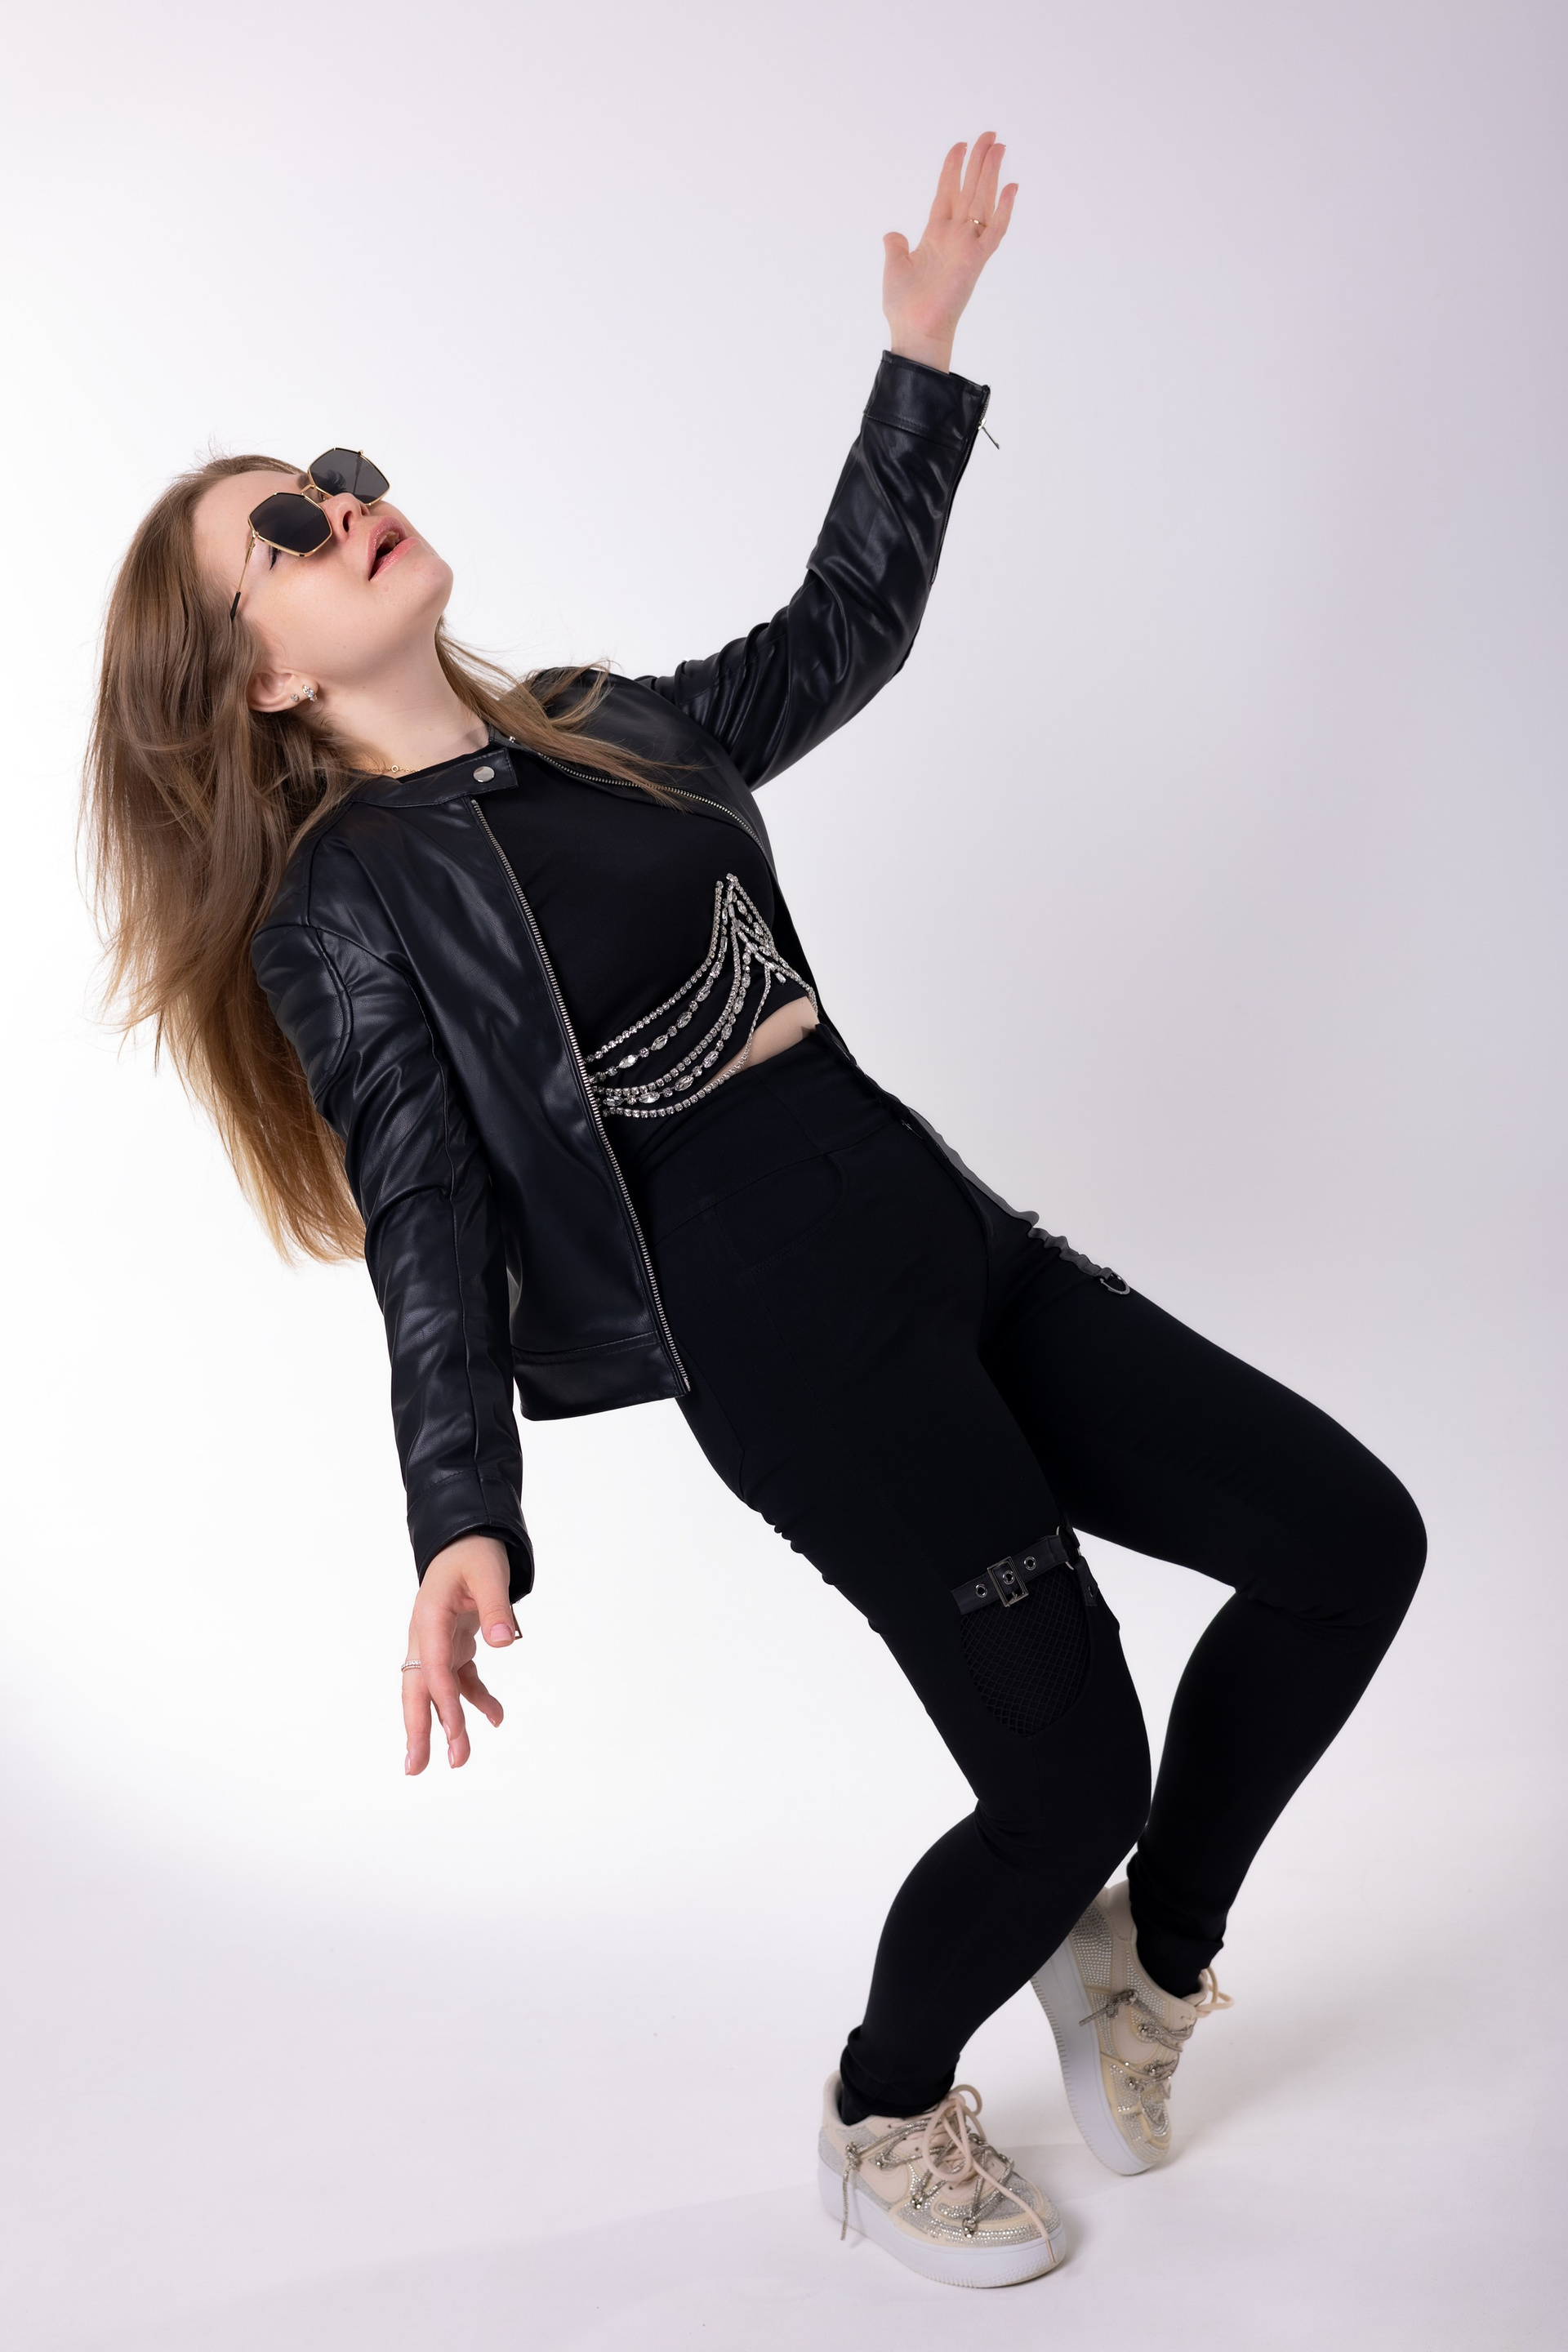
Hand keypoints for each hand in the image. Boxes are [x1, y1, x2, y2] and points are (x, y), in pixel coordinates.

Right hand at [401, 1532, 517, 1772]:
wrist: (467, 1537)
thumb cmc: (474, 1552)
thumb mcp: (489, 1572)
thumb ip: (496, 1606)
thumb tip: (504, 1642)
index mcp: (429, 1618)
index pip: (433, 1667)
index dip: (442, 1701)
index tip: (453, 1733)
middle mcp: (427, 1636)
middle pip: (417, 1688)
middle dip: (418, 1728)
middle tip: (416, 1768)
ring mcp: (439, 1643)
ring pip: (437, 1691)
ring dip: (446, 1724)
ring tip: (457, 1761)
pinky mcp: (455, 1645)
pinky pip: (462, 1679)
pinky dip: (477, 1700)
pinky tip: (496, 1718)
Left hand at [883, 133, 1017, 373]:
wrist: (914, 331)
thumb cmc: (905, 307)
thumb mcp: (895, 267)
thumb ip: (896, 247)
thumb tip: (893, 234)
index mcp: (935, 235)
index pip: (948, 193)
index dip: (953, 169)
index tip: (960, 145)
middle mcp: (954, 236)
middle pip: (969, 190)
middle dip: (979, 162)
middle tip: (990, 135)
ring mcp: (967, 247)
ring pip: (983, 201)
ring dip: (991, 174)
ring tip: (999, 146)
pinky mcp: (976, 261)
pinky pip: (994, 231)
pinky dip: (1004, 210)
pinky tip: (1011, 187)